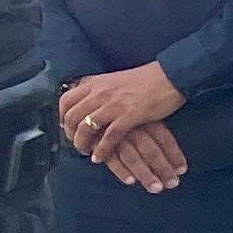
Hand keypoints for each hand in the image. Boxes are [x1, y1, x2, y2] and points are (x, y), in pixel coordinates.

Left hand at [58, 64, 183, 156]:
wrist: (172, 75)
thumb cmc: (148, 79)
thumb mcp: (117, 79)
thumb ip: (102, 89)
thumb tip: (91, 101)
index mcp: (97, 83)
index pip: (66, 100)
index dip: (61, 116)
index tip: (65, 127)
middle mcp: (101, 93)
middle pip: (72, 116)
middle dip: (70, 134)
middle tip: (75, 143)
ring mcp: (114, 104)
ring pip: (86, 127)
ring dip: (82, 143)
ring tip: (85, 152)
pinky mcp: (130, 115)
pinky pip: (108, 136)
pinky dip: (101, 149)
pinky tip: (99, 157)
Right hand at [94, 118, 187, 190]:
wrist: (87, 100)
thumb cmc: (119, 113)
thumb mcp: (139, 116)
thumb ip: (152, 132)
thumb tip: (169, 152)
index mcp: (144, 118)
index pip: (164, 138)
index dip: (174, 155)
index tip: (182, 171)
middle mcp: (132, 126)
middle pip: (151, 150)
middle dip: (163, 168)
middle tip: (173, 184)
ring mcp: (115, 134)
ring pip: (132, 156)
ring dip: (145, 174)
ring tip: (156, 188)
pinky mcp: (98, 141)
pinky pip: (111, 158)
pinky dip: (120, 170)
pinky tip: (130, 182)